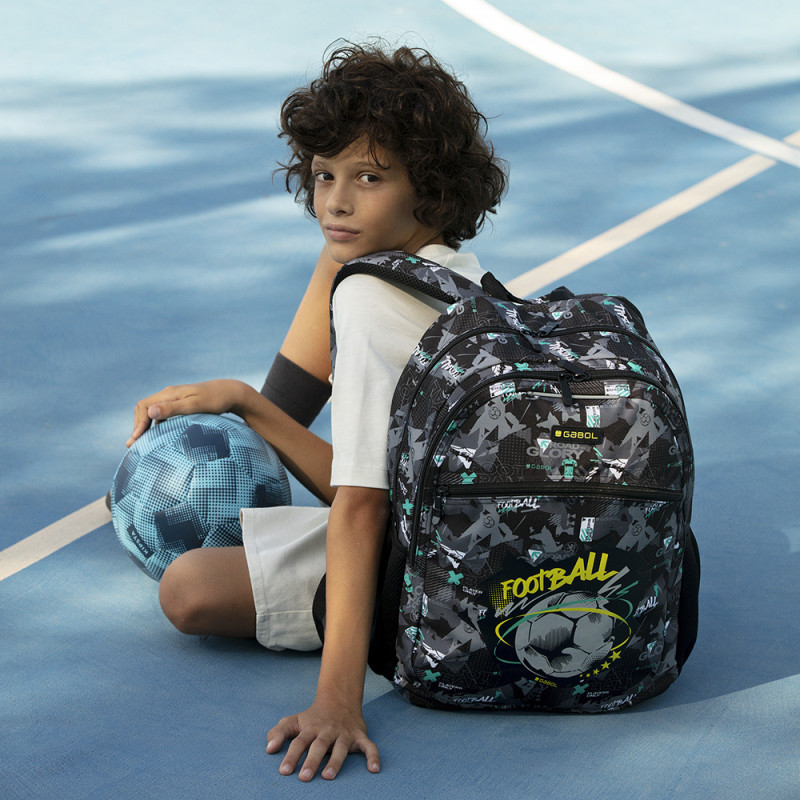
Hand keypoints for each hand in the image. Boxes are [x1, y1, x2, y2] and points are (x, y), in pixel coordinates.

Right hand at [127, 379, 247, 446]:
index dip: (137, 424)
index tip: (135, 440)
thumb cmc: (215, 400)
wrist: (231, 393)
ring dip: (146, 426)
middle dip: (138, 426)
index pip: (144, 406)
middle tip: (133, 445)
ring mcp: (176, 399)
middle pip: (144, 409)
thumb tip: (150, 413)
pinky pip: (164, 414)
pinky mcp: (182, 404)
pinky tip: (159, 437)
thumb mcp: (195, 406)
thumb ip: (173, 409)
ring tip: (142, 443)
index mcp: (169, 394)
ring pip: (153, 412)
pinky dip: (157, 425)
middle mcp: (170, 395)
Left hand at [267, 700, 379, 781]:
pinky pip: (369, 746)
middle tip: (304, 777)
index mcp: (311, 728)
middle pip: (319, 745)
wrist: (340, 699)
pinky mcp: (360, 736)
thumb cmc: (313, 717)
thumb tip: (269, 749)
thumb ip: (279, 732)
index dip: (291, 755)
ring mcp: (345, 733)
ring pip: (341, 747)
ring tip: (328, 776)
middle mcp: (328, 731)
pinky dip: (373, 756)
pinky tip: (374, 769)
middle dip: (312, 761)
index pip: (299, 742)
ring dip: (336, 761)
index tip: (284, 771)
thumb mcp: (295, 721)